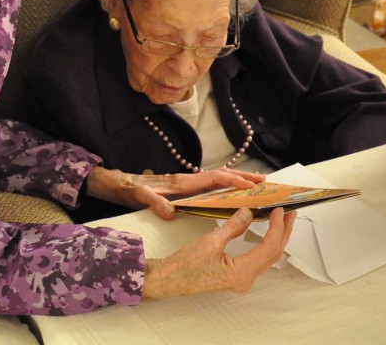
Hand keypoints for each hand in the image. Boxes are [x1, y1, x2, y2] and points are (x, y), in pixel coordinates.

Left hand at [86, 166, 264, 219]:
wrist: (120, 184)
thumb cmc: (131, 190)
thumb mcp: (139, 197)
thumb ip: (154, 202)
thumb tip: (169, 211)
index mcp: (182, 182)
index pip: (213, 178)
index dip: (232, 181)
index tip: (250, 185)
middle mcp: (188, 179)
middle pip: (222, 175)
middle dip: (244, 177)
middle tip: (266, 182)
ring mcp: (188, 183)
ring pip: (219, 180)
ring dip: (238, 180)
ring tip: (257, 185)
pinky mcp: (185, 188)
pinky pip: (212, 186)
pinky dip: (226, 187)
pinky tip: (233, 194)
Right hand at [142, 207, 295, 298]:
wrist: (170, 278)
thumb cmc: (186, 264)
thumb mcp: (211, 241)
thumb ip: (234, 226)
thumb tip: (249, 212)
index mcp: (242, 273)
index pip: (268, 246)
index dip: (277, 226)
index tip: (279, 210)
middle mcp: (245, 280)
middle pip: (273, 254)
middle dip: (283, 232)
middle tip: (289, 213)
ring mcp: (241, 280)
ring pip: (267, 258)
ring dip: (275, 238)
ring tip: (281, 221)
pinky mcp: (236, 277)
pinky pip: (257, 260)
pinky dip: (264, 245)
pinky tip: (264, 234)